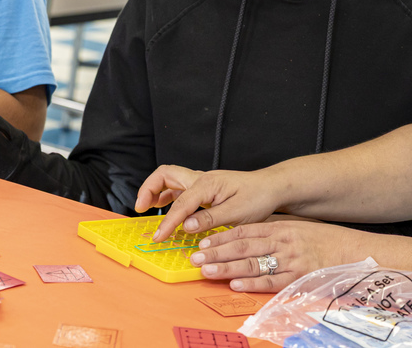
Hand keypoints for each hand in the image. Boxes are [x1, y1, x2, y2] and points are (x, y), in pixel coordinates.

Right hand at [136, 166, 282, 241]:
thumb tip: (185, 225)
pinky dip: (167, 196)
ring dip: (155, 191)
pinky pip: (179, 188)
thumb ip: (209, 218)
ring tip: (145, 208)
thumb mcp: (237, 213)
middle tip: (139, 208)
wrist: (272, 187)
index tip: (158, 237)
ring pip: (170, 179)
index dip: (167, 222)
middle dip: (148, 189)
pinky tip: (165, 209)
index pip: (180, 203)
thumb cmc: (258, 197)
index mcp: (207, 184)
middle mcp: (201, 179)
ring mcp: (202, 182)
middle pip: (165, 174)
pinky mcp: (205, 188)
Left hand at [188, 220, 354, 291]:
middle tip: (195, 257)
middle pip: (243, 247)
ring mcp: (291, 261)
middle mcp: (283, 242)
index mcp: (282, 228)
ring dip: (227, 268)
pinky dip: (252, 283)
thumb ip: (275, 231)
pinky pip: (271, 281)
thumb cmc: (326, 240)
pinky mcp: (299, 279)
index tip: (203, 242)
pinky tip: (235, 283)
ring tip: (207, 271)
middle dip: (217, 253)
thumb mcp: (299, 228)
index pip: (245, 231)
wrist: (354, 252)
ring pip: (253, 264)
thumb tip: (247, 235)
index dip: (222, 237)